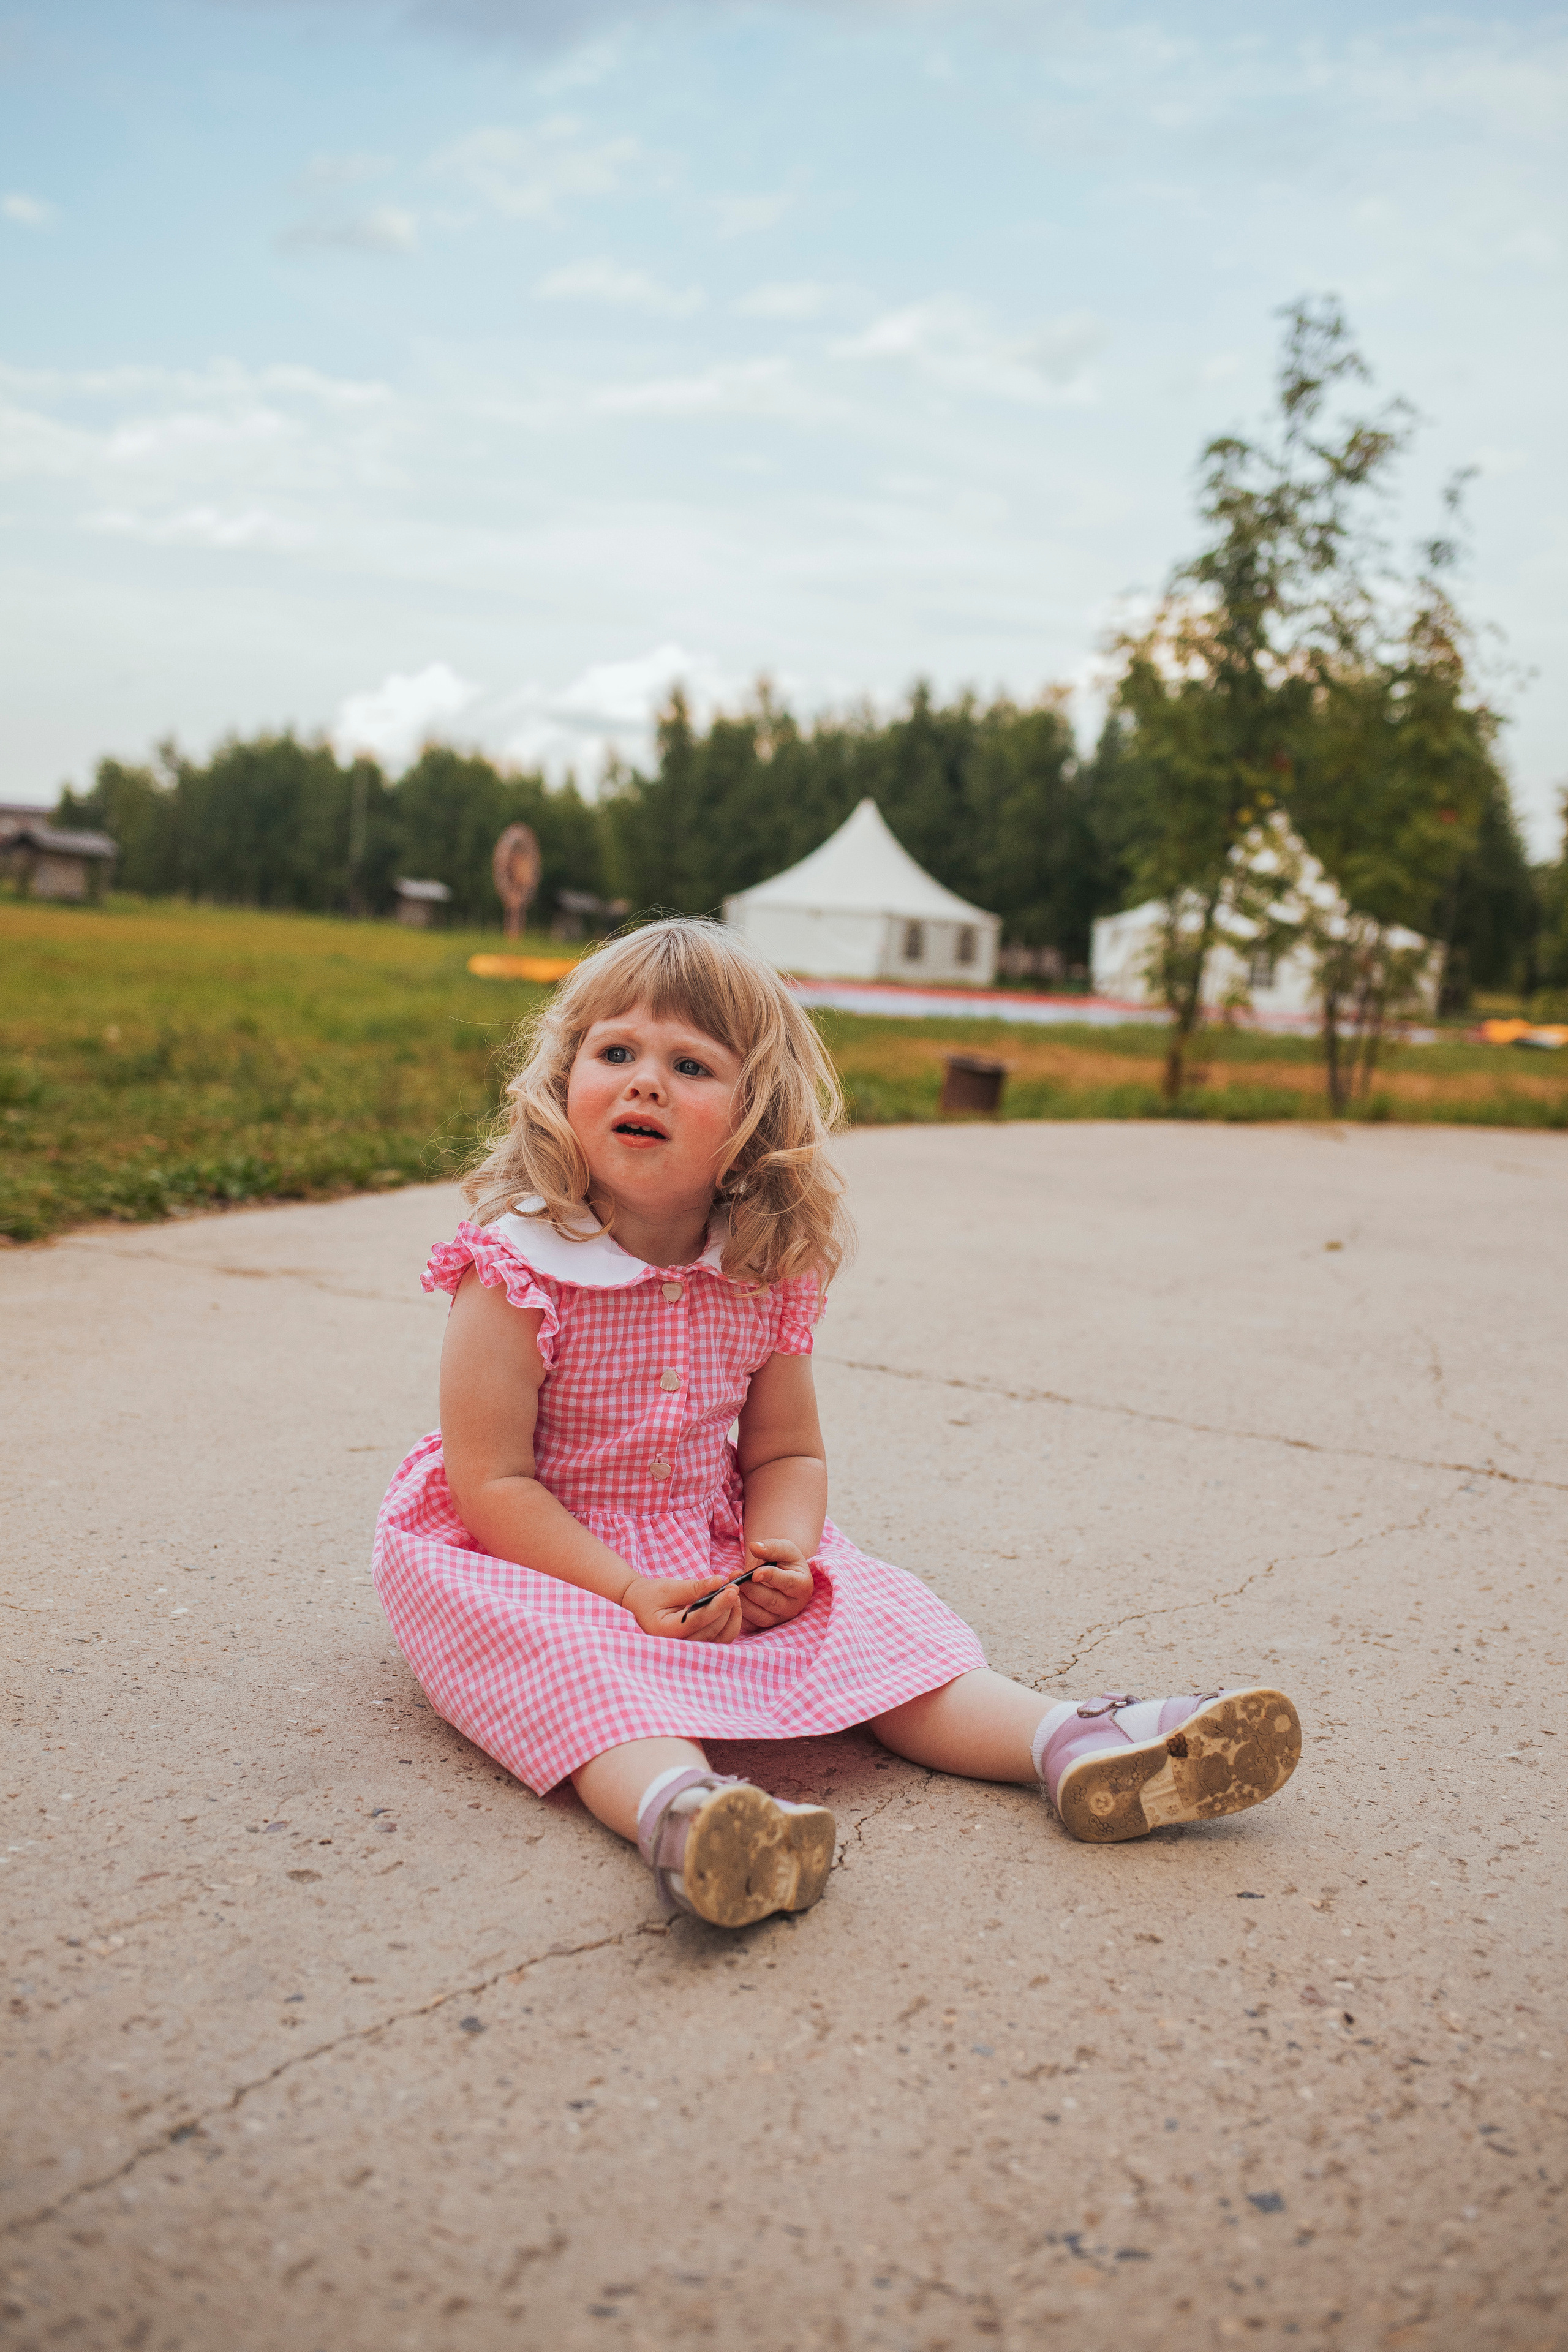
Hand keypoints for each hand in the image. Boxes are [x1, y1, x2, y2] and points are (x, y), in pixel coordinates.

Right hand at [622, 1573, 743, 1643]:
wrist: (641, 1606)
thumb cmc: (652, 1596)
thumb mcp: (668, 1588)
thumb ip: (693, 1587)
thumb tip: (719, 1582)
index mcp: (665, 1631)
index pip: (697, 1621)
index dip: (717, 1605)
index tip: (731, 1590)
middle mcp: (678, 1646)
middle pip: (711, 1631)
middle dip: (726, 1609)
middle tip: (734, 1587)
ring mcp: (690, 1650)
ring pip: (721, 1639)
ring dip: (732, 1617)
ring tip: (733, 1594)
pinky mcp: (699, 1646)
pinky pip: (721, 1639)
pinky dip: (730, 1622)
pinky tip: (730, 1605)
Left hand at [736, 1538, 815, 1632]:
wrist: (780, 1574)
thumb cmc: (784, 1560)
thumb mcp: (783, 1549)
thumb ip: (771, 1547)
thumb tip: (754, 1546)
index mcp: (802, 1586)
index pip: (788, 1583)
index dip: (770, 1577)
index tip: (754, 1572)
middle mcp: (793, 1606)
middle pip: (771, 1601)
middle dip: (750, 1589)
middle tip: (734, 1576)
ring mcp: (779, 1618)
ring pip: (759, 1615)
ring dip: (741, 1601)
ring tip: (729, 1586)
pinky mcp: (765, 1625)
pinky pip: (750, 1625)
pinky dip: (738, 1613)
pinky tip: (729, 1599)